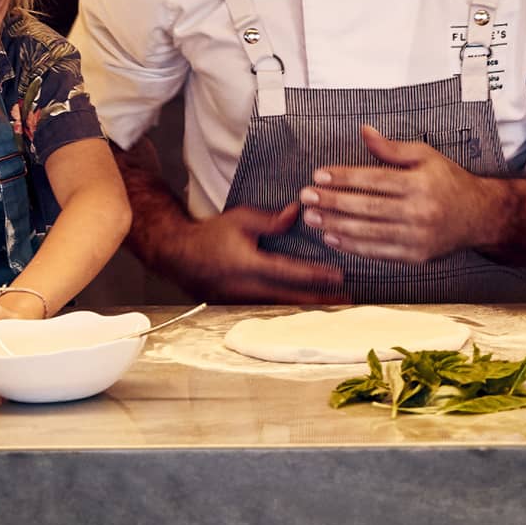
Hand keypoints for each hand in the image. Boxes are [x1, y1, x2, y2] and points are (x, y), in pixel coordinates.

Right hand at [174, 203, 345, 302]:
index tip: (338, 276)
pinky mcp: (238, 308)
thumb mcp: (240, 219)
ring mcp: (241, 303)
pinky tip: (306, 311)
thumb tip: (296, 213)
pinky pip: (268, 311)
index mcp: (248, 265)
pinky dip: (289, 312)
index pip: (288, 272)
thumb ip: (269, 219)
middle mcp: (246, 289)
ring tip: (333, 308)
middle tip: (346, 302)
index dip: (315, 275)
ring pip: (280, 309)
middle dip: (319, 301)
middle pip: (290, 298)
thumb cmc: (211, 235)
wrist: (179, 255)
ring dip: (306, 309)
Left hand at [299, 124, 492, 264]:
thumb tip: (364, 132)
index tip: (319, 175)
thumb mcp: (426, 155)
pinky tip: (333, 237)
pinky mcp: (415, 257)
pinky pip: (377, 252)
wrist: (479, 216)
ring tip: (312, 217)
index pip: (374, 179)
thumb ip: (392, 148)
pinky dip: (352, 246)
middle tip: (307, 196)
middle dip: (332, 201)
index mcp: (420, 183)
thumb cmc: (449, 181)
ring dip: (336, 225)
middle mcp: (419, 211)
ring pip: (368, 232)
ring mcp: (417, 237)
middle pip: (366, 207)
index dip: (344, 177)